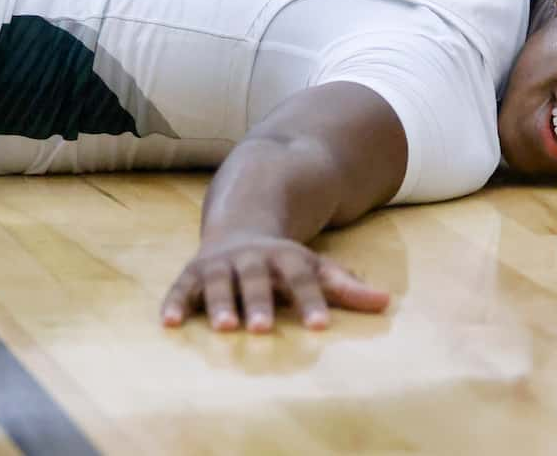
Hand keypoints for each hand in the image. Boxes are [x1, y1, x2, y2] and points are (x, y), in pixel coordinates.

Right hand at [160, 233, 390, 331]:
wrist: (241, 226)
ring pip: (219, 282)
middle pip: (257, 280)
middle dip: (260, 303)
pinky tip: (170, 324)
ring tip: (225, 327)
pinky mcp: (193, 272)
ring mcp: (220, 264)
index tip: (320, 327)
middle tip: (263, 329)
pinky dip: (175, 302)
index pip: (302, 280)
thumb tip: (387, 304)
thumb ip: (346, 288)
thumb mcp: (315, 268)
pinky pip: (181, 287)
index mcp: (286, 258)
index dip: (311, 301)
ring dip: (220, 303)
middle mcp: (252, 258)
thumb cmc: (283, 262)